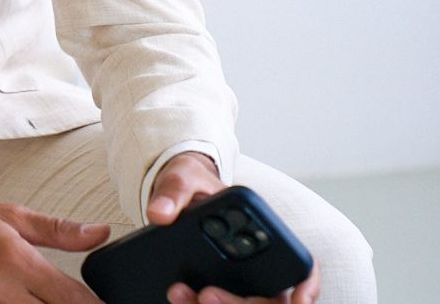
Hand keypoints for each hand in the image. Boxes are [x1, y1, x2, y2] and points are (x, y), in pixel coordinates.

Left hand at [147, 154, 320, 303]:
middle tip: (204, 295)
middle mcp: (259, 261)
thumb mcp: (181, 176)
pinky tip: (179, 299)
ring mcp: (240, 281)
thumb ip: (173, 191)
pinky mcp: (218, 291)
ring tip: (179, 295)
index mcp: (262, 229)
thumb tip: (160, 214)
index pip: (302, 265)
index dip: (308, 286)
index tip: (299, 300)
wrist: (172, 193)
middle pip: (271, 301)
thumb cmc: (190, 181)